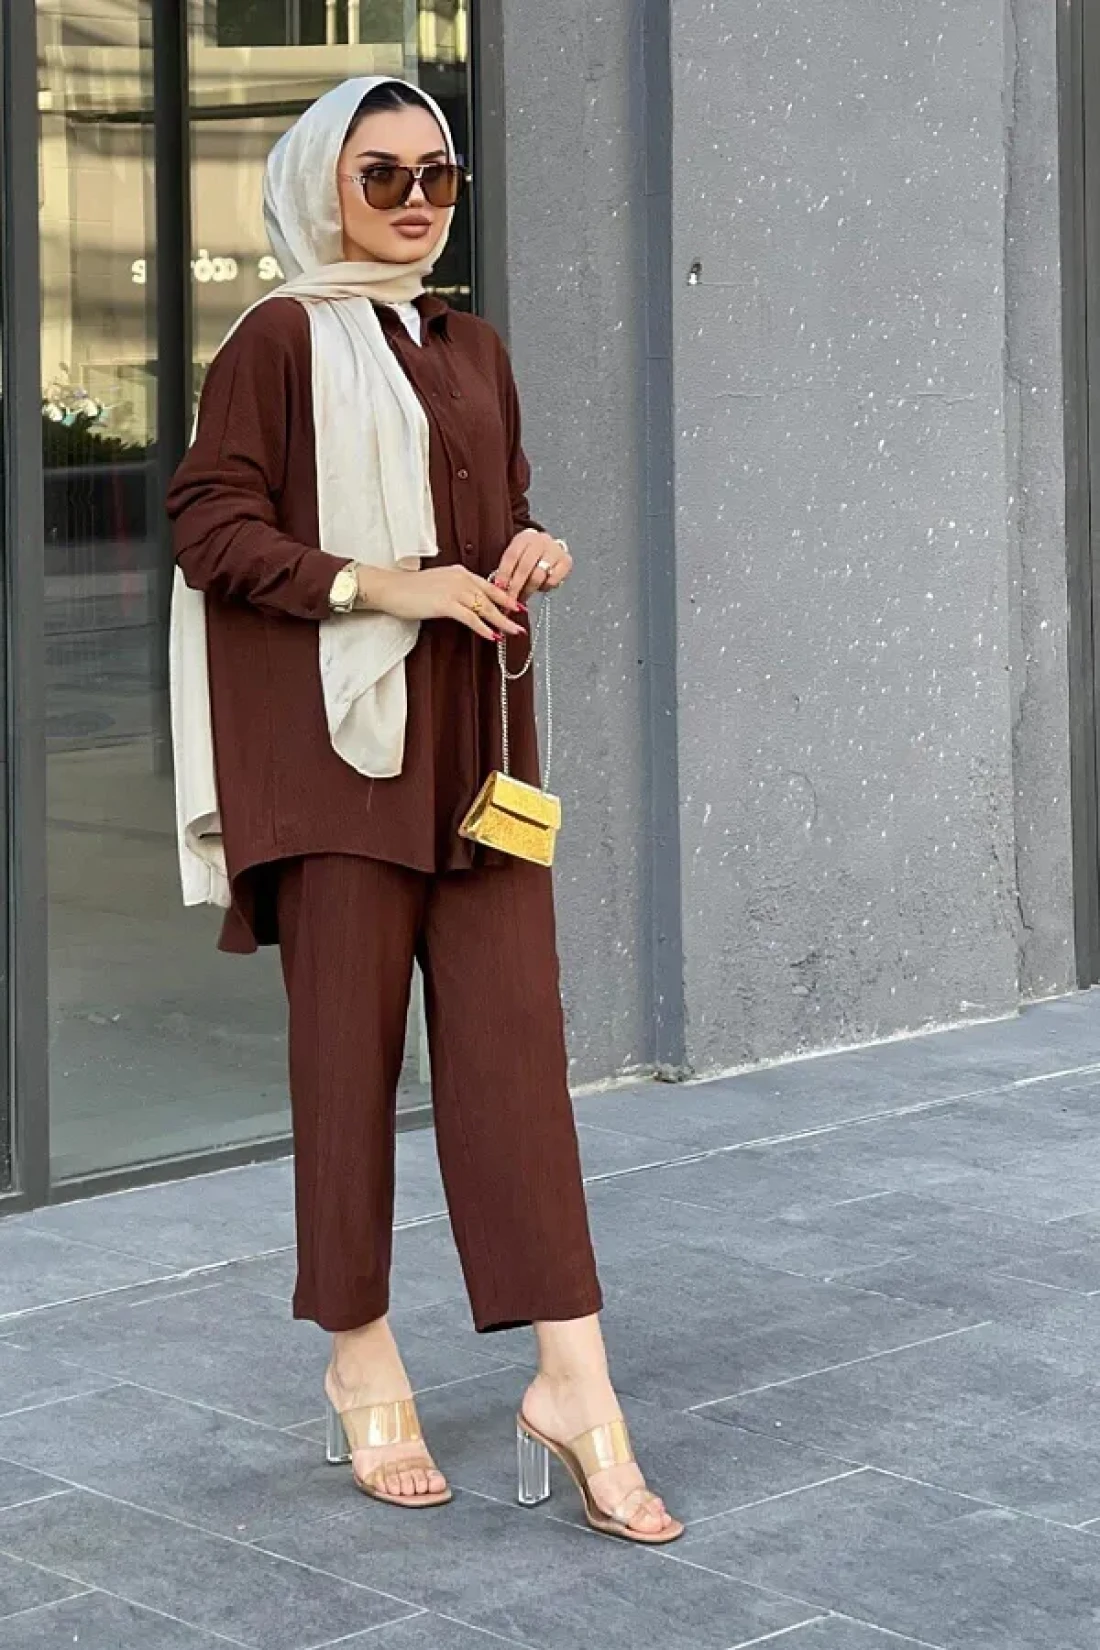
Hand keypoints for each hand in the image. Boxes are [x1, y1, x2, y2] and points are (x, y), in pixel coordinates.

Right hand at [357, 564, 524, 640]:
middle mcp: (460, 578)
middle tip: (521, 622)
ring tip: (511, 632)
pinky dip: (483, 627)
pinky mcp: (445, 604)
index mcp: (460, 572)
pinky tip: (491, 636)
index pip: (488, 585)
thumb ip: (455, 589)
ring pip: (484, 607)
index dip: (505, 597)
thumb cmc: (409, 589)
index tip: (517, 606)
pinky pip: (470, 618)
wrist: (389, 588)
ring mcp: (453, 590)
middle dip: (508, 610)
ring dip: (500, 621)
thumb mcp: (438, 584)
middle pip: (491, 596)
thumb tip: (468, 603)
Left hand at [494, 530, 573, 599]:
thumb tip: (499, 590)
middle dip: (515, 586)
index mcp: (524, 538)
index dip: (504, 573)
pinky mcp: (566, 561)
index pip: (512, 556)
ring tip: (523, 597)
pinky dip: (544, 587)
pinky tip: (540, 587)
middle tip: (510, 600)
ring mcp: (555, 550)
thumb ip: (508, 571)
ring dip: (528, 589)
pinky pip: (552, 580)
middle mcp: (541, 541)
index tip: (499, 588)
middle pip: (525, 566)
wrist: (548, 548)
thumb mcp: (516, 558)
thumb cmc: (527, 556)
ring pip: (538, 575)